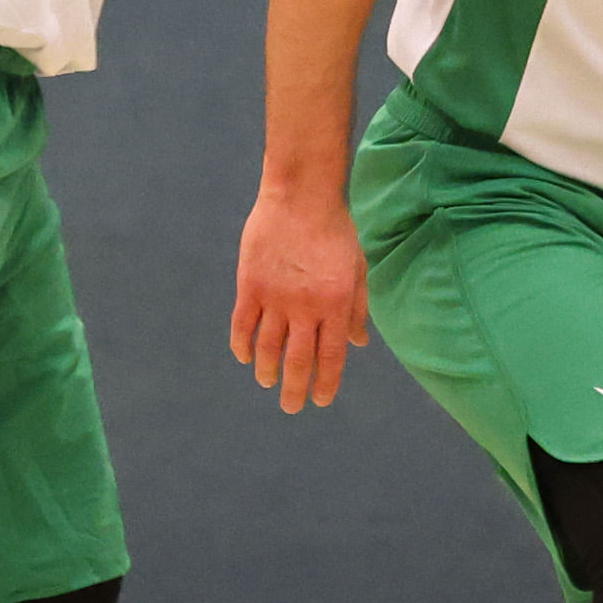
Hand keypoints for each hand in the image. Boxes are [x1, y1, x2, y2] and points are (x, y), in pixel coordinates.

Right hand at [231, 180, 368, 410]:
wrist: (301, 195)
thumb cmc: (336, 230)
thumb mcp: (357, 269)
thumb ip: (356, 308)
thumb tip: (360, 343)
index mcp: (335, 305)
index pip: (330, 356)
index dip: (325, 383)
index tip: (320, 400)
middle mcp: (305, 307)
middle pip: (297, 360)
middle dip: (294, 388)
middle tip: (290, 407)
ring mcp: (274, 298)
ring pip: (267, 348)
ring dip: (266, 371)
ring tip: (267, 382)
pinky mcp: (249, 285)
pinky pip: (242, 325)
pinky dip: (241, 345)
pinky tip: (244, 357)